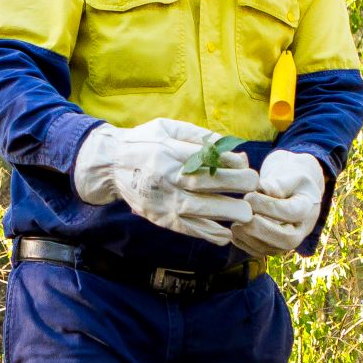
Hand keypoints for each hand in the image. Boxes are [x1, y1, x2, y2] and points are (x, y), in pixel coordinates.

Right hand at [72, 118, 256, 245]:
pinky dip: (207, 233)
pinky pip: (185, 228)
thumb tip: (230, 148)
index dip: (229, 163)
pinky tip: (226, 234)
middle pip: (203, 183)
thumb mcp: (167, 128)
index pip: (204, 158)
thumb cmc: (144, 142)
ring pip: (196, 209)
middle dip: (233, 185)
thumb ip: (198, 136)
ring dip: (225, 213)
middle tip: (253, 186)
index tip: (245, 165)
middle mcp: (164, 177)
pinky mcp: (159, 217)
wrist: (110, 165)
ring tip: (247, 214)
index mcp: (167, 151)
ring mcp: (161, 200)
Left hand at [230, 149, 325, 257]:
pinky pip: (258, 252)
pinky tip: (234, 230)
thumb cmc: (289, 181)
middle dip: (261, 230)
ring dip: (250, 238)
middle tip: (242, 217)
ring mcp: (288, 243)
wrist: (292, 193)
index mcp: (308, 208)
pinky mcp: (273, 248)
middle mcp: (301, 230)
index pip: (291, 213)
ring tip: (235, 223)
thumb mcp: (287, 176)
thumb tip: (259, 187)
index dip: (269, 207)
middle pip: (287, 240)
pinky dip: (244, 244)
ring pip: (271, 249)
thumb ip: (275, 183)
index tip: (249, 196)